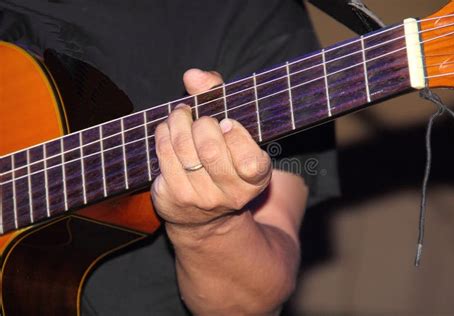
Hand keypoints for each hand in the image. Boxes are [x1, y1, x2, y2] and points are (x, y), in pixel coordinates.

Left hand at [151, 69, 271, 226]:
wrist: (203, 217)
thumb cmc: (222, 161)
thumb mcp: (233, 134)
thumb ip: (220, 96)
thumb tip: (193, 75)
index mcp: (255, 180)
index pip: (250, 162)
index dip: (237, 137)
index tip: (227, 122)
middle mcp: (230, 195)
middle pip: (210, 149)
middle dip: (202, 123)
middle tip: (200, 118)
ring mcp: (200, 199)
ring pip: (183, 148)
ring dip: (178, 121)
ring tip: (180, 114)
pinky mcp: (173, 198)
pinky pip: (164, 155)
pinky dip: (163, 133)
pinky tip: (167, 129)